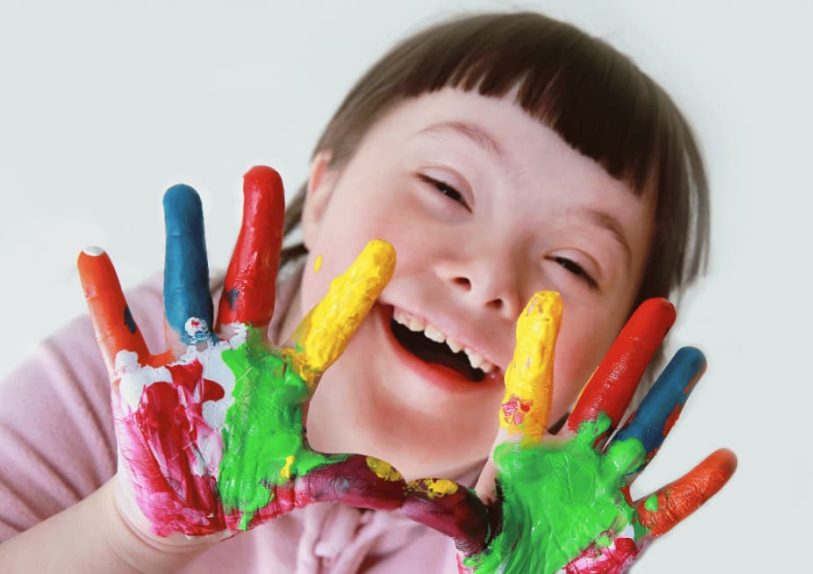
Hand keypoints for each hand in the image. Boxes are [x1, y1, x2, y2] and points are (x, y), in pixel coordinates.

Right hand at [77, 166, 405, 539]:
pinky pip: (121, 334)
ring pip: (186, 291)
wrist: (190, 501)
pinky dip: (106, 300)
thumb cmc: (251, 481)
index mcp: (285, 377)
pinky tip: (94, 257)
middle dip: (256, 233)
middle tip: (261, 172)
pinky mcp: (141, 380)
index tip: (383, 251)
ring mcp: (190, 361)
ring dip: (182, 244)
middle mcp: (241, 355)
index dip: (351, 295)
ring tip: (181, 191)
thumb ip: (347, 477)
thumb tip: (404, 490)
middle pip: (251, 284)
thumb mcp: (302, 480)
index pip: (326, 330)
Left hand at [402, 292, 736, 573]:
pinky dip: (697, 486)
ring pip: (645, 433)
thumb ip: (438, 508)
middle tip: (661, 305)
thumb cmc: (492, 556)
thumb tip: (381, 487)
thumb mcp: (465, 527)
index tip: (543, 302)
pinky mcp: (629, 530)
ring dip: (671, 398)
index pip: (533, 393)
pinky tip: (724, 458)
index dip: (538, 351)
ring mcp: (604, 490)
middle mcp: (572, 459)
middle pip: (608, 394)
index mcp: (526, 453)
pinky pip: (669, 505)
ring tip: (696, 357)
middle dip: (633, 351)